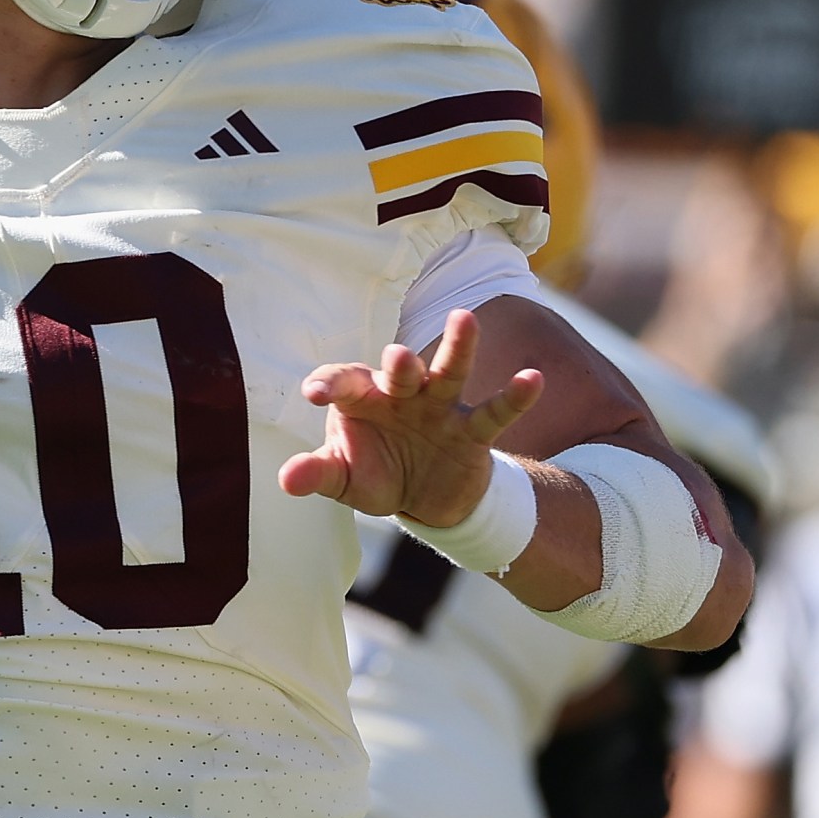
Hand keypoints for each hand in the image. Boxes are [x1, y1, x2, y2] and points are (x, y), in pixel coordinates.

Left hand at [279, 307, 543, 526]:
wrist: (424, 497)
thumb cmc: (375, 474)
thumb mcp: (344, 479)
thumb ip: (318, 475)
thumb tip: (285, 480)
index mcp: (362, 398)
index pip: (343, 380)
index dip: (329, 382)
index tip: (313, 393)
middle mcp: (401, 394)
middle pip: (400, 371)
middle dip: (399, 364)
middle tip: (397, 356)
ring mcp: (439, 408)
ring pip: (448, 373)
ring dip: (457, 348)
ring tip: (466, 319)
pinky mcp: (472, 431)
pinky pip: (494, 412)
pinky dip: (514, 397)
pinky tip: (533, 378)